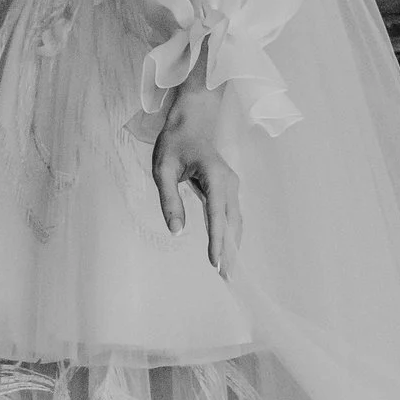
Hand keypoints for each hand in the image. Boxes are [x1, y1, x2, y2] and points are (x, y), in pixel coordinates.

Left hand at [152, 80, 241, 274]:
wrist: (192, 121)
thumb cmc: (175, 143)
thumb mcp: (163, 169)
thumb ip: (169, 200)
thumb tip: (177, 232)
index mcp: (215, 177)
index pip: (217, 215)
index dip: (217, 241)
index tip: (216, 264)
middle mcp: (230, 183)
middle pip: (233, 223)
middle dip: (230, 251)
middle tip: (227, 279)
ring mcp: (233, 185)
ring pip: (236, 221)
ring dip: (233, 245)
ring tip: (228, 271)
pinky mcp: (229, 188)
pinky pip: (232, 215)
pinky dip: (231, 234)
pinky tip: (227, 249)